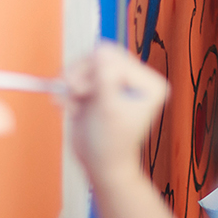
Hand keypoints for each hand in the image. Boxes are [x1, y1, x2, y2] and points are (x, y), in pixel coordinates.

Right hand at [65, 42, 169, 189]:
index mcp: (150, 83)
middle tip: (70, 93)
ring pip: (86, 64)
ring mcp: (118, 81)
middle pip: (100, 56)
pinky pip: (78, 76)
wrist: (100, 167)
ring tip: (68, 104)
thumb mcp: (108, 110)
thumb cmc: (109, 144)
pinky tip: (69, 108)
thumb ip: (105, 79)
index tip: (81, 93)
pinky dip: (69, 91)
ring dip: (71, 84)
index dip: (93, 73)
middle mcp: (137, 78)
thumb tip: (102, 49)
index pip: (114, 58)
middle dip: (80, 75)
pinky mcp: (101, 87)